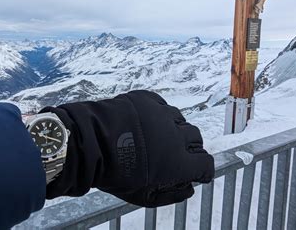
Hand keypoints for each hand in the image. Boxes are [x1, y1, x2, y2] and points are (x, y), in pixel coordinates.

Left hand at [40, 90, 213, 206]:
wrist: (90, 143)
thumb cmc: (113, 173)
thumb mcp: (143, 195)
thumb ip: (171, 194)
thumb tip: (187, 189)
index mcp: (177, 161)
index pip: (205, 163)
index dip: (204, 169)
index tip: (200, 171)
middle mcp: (174, 135)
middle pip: (196, 138)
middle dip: (191, 147)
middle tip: (178, 152)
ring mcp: (161, 114)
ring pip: (179, 119)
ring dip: (174, 128)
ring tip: (159, 135)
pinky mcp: (146, 100)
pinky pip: (161, 105)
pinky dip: (158, 113)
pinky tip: (147, 121)